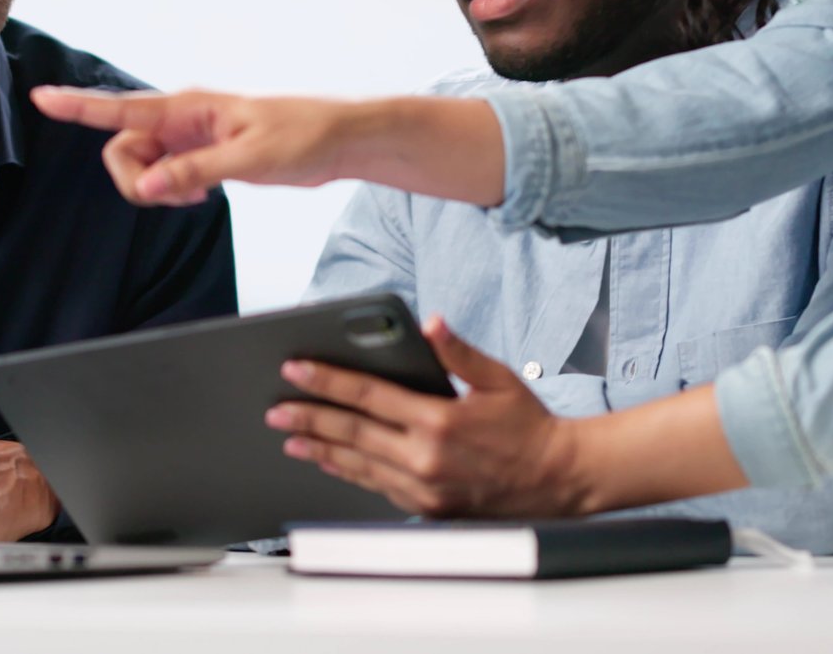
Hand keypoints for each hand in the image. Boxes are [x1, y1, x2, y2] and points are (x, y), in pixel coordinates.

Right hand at [29, 87, 357, 205]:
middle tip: (178, 197)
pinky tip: (202, 194)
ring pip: (142, 165)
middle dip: (134, 180)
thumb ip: (194, 173)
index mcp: (189, 107)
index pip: (122, 107)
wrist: (338, 141)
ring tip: (198, 195)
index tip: (41, 97)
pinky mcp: (201, 154)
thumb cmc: (303, 136)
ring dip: (156, 189)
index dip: (78, 106)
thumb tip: (146, 188)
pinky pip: (164, 175)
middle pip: (124, 149)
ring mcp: (190, 137)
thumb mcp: (250, 159)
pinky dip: (173, 191)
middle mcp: (182, 118)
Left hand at [264, 316, 591, 518]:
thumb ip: (458, 351)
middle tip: (275, 409)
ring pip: (358, 465)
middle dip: (308, 418)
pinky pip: (376, 487)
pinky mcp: (427, 509)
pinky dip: (348, 472)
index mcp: (439, 420)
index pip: (368, 396)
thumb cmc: (529, 426)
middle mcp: (425, 458)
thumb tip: (430, 323)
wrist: (557, 480)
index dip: (327, 381)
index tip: (295, 369)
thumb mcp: (498, 379)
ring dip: (320, 449)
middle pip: (352, 433)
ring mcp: (423, 489)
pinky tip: (331, 461)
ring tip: (290, 437)